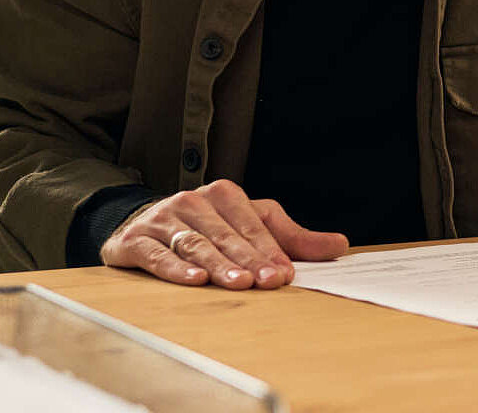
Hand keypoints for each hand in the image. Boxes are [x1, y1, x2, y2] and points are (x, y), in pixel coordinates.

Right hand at [100, 179, 348, 288]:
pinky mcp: (136, 241)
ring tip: (238, 283)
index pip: (253, 225)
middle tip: (268, 282)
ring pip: (196, 245)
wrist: (141, 223)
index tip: (285, 274)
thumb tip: (340, 245)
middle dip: (249, 259)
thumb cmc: (208, 225)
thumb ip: (293, 238)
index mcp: (225, 195)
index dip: (270, 250)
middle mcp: (194, 203)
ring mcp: (164, 220)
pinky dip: (176, 268)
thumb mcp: (251, 224)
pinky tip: (194, 281)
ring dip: (218, 265)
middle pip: (226, 236)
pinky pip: (159, 255)